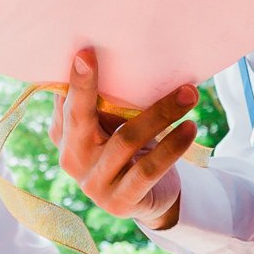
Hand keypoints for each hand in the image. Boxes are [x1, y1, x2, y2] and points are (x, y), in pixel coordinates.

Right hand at [50, 49, 196, 230]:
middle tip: (123, 59)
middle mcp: (70, 159)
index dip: (75, 80)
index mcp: (63, 134)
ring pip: (125, 140)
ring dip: (161, 113)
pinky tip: (191, 128)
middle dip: (97, 87)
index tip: (85, 52)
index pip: (65, 103)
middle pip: (82, 118)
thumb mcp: (111, 123)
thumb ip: (104, 100)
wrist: (148, 196)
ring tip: (189, 94)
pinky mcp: (119, 202)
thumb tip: (120, 54)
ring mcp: (93, 185)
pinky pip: (148, 170)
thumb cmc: (127, 146)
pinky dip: (171, 147)